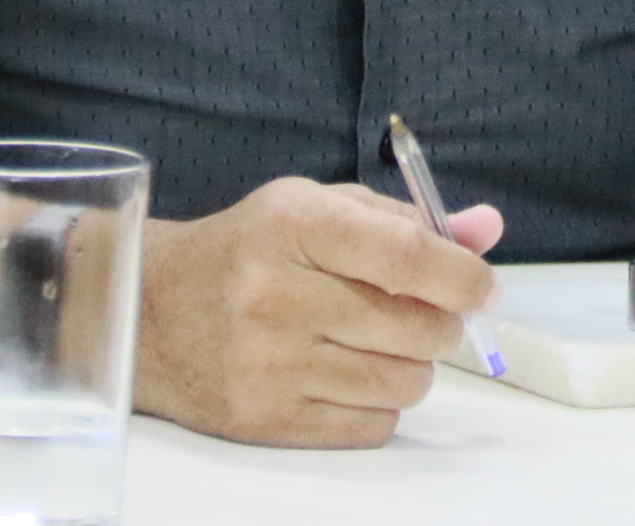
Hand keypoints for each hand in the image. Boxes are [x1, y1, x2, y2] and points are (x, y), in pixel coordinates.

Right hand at [133, 177, 503, 445]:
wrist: (148, 312)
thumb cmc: (247, 251)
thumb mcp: (316, 208)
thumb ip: (405, 220)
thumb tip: (486, 229)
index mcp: (295, 225)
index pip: (407, 257)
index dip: (464, 276)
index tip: (483, 287)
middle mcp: (278, 295)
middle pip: (417, 327)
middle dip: (444, 323)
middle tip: (426, 314)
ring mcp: (269, 364)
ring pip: (403, 382)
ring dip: (412, 365)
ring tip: (380, 343)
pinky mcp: (265, 420)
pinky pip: (372, 426)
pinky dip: (379, 403)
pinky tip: (349, 374)